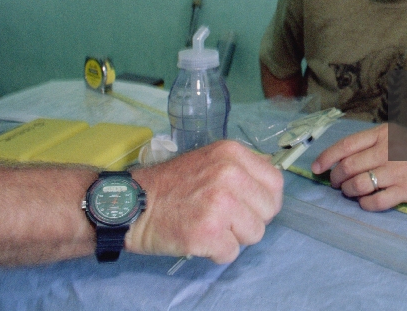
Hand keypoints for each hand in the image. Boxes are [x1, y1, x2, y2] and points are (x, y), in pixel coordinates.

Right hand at [127, 140, 282, 263]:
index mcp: (232, 153)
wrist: (130, 204)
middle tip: (223, 217)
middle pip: (268, 211)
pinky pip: (231, 253)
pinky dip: (215, 252)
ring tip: (208, 226)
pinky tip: (197, 238)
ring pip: (254, 234)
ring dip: (233, 237)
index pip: (275, 183)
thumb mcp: (210, 161)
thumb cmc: (170, 186)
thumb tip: (267, 189)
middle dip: (250, 220)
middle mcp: (229, 174)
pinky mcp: (208, 231)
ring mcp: (219, 203)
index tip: (247, 205)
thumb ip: (240, 170)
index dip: (264, 200)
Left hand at [311, 124, 406, 211]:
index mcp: (383, 134)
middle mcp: (388, 151)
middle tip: (336, 183)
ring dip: (348, 192)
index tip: (316, 168)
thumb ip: (370, 143)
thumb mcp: (394, 134)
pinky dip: (365, 204)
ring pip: (359, 185)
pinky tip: (365, 202)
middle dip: (336, 178)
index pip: (346, 146)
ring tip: (350, 192)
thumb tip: (340, 159)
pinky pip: (376, 202)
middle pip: (348, 167)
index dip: (326, 158)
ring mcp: (398, 172)